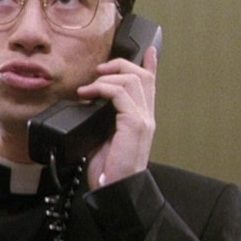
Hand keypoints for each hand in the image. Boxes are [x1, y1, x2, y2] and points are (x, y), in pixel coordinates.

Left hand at [77, 46, 158, 190]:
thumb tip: (90, 102)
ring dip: (107, 77)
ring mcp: (143, 119)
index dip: (151, 65)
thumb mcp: (105, 138)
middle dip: (119, 65)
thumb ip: (106, 119)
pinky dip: (102, 88)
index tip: (150, 51)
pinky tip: (89, 94)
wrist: (116, 190)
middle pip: (142, 76)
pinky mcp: (135, 124)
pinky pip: (120, 93)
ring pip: (132, 80)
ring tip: (89, 86)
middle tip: (99, 70)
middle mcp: (147, 117)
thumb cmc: (109, 170)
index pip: (151, 86)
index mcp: (142, 119)